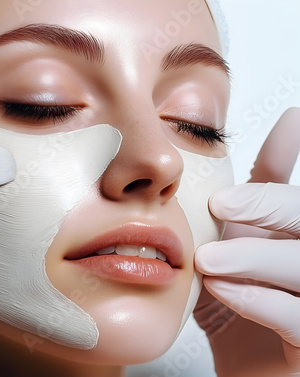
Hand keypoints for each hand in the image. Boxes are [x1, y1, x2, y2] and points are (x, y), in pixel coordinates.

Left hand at [194, 108, 299, 376]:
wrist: (239, 369)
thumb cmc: (227, 308)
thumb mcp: (218, 258)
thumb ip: (217, 222)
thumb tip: (193, 167)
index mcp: (284, 237)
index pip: (292, 189)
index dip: (290, 152)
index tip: (291, 118)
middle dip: (271, 205)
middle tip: (222, 205)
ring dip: (257, 256)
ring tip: (210, 260)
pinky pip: (299, 317)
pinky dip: (258, 299)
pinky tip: (223, 290)